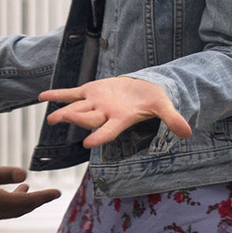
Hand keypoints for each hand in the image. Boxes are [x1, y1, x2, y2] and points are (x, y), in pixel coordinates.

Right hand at [0, 162, 60, 223]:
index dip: (42, 197)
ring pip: (5, 210)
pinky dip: (3, 202)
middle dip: (34, 201)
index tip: (58, 192)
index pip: (24, 202)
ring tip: (26, 189)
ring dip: (19, 201)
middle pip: (18, 209)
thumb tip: (25, 172)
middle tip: (49, 194)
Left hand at [40, 76, 192, 147]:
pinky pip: (70, 94)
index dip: (99, 136)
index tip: (88, 144)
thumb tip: (188, 133)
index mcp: (120, 120)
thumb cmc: (153, 99)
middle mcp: (105, 114)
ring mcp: (95, 103)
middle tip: (59, 121)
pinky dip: (57, 95)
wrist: (143, 88)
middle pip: (88, 119)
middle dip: (74, 120)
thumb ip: (171, 119)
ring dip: (64, 112)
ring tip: (51, 118)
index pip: (108, 131)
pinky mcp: (90, 91)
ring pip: (77, 108)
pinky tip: (42, 97)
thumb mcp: (163, 107)